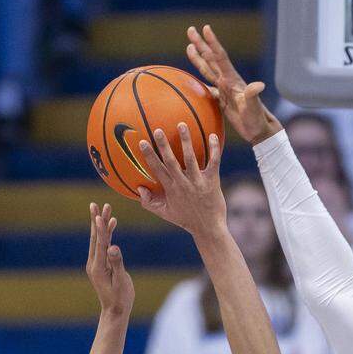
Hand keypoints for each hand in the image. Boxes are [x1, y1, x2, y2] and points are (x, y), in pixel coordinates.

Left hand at [85, 203, 133, 315]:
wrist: (115, 311)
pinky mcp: (101, 264)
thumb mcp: (121, 282)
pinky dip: (107, 234)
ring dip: (102, 225)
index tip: (100, 215)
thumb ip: (117, 263)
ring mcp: (96, 263)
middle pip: (95, 237)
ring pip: (99, 240)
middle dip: (97, 220)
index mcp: (98, 267)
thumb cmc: (120, 298)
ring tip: (105, 210)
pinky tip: (112, 225)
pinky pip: (103, 246)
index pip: (100, 244)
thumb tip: (113, 247)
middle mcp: (94, 263)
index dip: (101, 229)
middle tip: (95, 205)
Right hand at [136, 124, 225, 239]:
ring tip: (182, 125)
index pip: (157, 169)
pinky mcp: (212, 181)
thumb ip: (149, 202)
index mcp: (171, 189)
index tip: (142, 142)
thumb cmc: (186, 219)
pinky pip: (213, 162)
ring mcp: (198, 182)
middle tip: (158, 129)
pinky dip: (214, 149)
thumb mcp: (165, 213)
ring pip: (191, 159)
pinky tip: (212, 135)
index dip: (149, 156)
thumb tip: (138, 188)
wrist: (209, 228)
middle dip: (163, 145)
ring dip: (186, 141)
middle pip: (171, 161)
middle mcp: (183, 184)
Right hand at [186, 23, 280, 145]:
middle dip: (201, 44)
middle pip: (211, 59)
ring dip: (198, 58)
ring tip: (189, 46)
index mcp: (232, 80)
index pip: (220, 57)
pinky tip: (192, 80)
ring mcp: (224, 90)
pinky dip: (199, 83)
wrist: (259, 132)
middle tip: (191, 29)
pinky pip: (207, 88)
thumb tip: (259, 85)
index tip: (206, 28)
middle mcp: (227, 82)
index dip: (213, 43)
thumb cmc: (257, 119)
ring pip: (208, 70)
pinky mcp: (222, 100)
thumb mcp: (254, 107)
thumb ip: (253, 95)